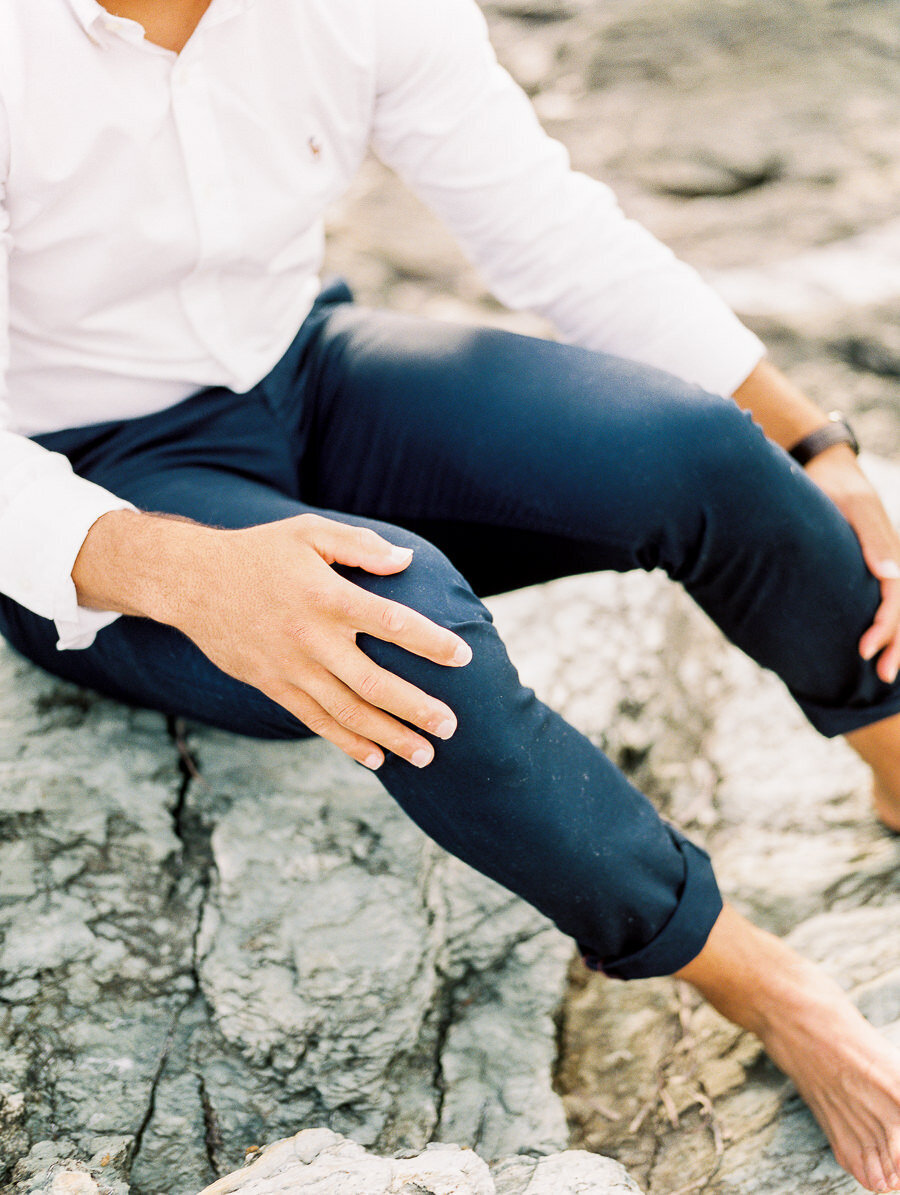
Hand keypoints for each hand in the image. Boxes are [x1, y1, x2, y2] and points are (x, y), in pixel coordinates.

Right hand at [73, 509, 471, 768]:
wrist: (191, 582)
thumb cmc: (259, 552)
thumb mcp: (308, 532)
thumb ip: (360, 545)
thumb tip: (406, 561)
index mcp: (327, 596)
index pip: (392, 622)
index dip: (431, 642)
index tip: (464, 657)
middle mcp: (311, 638)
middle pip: (374, 683)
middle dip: (416, 709)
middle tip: (452, 726)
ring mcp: (291, 668)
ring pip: (347, 712)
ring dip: (389, 736)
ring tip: (425, 755)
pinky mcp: (274, 686)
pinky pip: (315, 721)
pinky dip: (347, 743)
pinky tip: (375, 759)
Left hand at [805, 445, 899, 682]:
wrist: (826, 468)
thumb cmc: (835, 486)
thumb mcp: (853, 505)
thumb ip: (872, 535)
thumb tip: (891, 573)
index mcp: (892, 548)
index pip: (897, 596)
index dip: (885, 626)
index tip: (863, 650)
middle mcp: (894, 560)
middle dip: (897, 644)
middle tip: (882, 675)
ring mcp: (886, 565)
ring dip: (897, 641)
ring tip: (884, 673)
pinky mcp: (874, 568)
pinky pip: (888, 601)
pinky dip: (890, 626)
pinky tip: (879, 648)